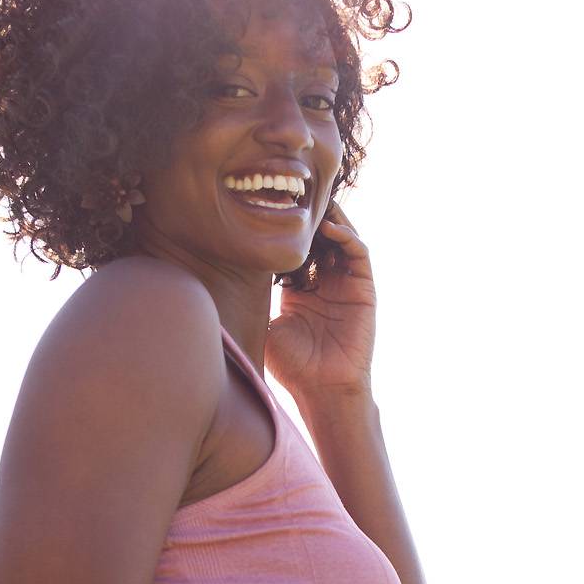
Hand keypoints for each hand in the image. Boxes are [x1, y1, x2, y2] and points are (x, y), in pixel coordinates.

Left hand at [265, 201, 375, 402]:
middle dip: (306, 217)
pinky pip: (359, 254)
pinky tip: (329, 228)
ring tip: (311, 201)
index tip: (265, 208)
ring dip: (329, 219)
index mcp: (300, 290)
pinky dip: (347, 237)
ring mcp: (346, 285)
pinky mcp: (364, 290)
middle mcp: (325, 284)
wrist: (324, 390)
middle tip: (288, 194)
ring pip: (340, 239)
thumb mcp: (266, 325)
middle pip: (318, 238)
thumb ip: (254, 302)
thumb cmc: (292, 366)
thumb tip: (219, 283)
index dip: (283, 230)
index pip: (294, 249)